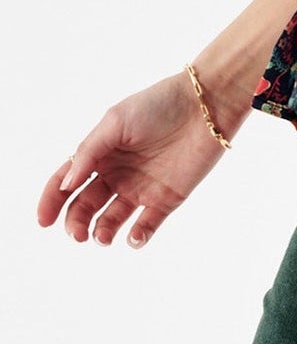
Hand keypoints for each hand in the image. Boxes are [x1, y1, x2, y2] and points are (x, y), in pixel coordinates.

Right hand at [35, 69, 230, 250]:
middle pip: (86, 206)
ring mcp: (141, 188)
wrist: (205, 106)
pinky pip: (147, 226)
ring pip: (111, 220)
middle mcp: (117, 173)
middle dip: (76, 223)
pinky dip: (137, 237)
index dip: (52, 201)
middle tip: (78, 233)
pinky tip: (133, 237)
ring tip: (101, 236)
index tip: (43, 221)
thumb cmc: (158, 105)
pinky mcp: (166, 199)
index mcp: (101, 153)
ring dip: (101, 232)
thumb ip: (89, 153)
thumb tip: (67, 184)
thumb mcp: (115, 122)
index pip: (68, 181)